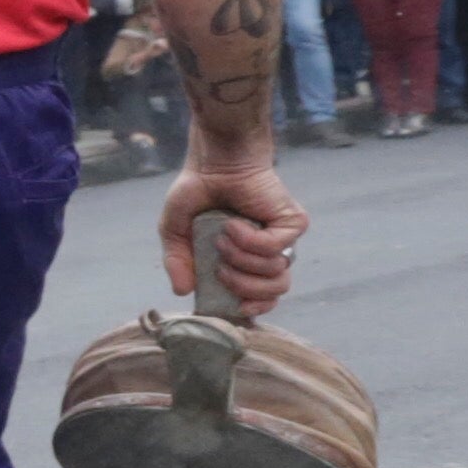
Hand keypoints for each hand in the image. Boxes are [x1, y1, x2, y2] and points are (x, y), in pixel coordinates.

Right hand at [161, 152, 306, 316]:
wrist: (215, 160)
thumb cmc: (197, 191)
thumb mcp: (175, 231)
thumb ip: (177, 261)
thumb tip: (182, 291)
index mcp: (246, 260)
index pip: (264, 297)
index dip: (254, 308)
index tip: (236, 307)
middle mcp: (268, 252)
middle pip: (275, 291)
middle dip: (244, 288)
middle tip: (222, 269)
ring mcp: (283, 237)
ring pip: (276, 272)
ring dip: (242, 261)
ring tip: (224, 239)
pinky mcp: (292, 222)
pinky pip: (275, 247)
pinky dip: (248, 240)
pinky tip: (234, 224)